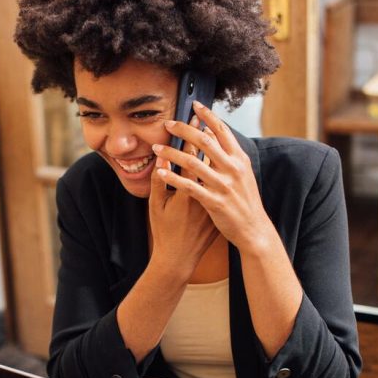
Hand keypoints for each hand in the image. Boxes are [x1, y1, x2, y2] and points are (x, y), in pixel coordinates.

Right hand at [148, 114, 218, 280]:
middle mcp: (205, 195)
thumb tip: (160, 158)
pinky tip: (219, 159)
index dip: (191, 137)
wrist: (180, 258)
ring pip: (218, 171)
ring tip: (214, 134)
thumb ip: (159, 182)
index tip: (191, 119)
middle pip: (209, 160)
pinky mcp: (219, 209)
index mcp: (188, 193)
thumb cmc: (164, 232)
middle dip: (206, 138)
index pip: (191, 158)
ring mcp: (214, 202)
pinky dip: (219, 170)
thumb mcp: (156, 206)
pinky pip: (221, 184)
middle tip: (205, 118)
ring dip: (216, 152)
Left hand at [153, 102, 273, 253]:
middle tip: (167, 123)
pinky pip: (189, 186)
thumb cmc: (245, 201)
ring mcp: (223, 185)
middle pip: (204, 141)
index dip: (208, 116)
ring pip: (192, 162)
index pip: (222, 131)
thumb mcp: (243, 174)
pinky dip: (173, 177)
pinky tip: (160, 171)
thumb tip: (213, 135)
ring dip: (171, 152)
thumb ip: (229, 155)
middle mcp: (232, 169)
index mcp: (240, 159)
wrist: (254, 228)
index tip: (194, 105)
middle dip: (183, 129)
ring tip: (156, 147)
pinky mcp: (214, 202)